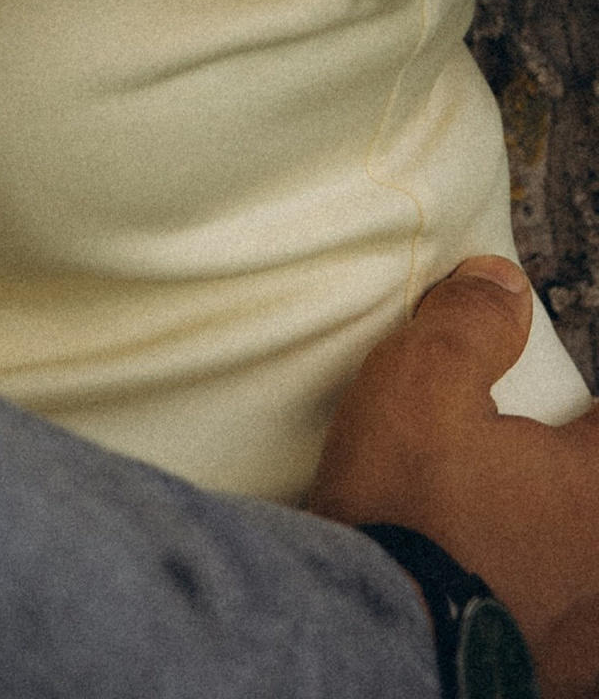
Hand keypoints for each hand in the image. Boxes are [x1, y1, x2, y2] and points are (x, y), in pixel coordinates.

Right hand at [312, 255, 598, 693]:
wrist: (370, 630)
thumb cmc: (409, 507)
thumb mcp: (425, 377)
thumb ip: (473, 323)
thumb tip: (503, 285)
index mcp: (595, 485)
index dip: (587, 403)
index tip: (573, 398)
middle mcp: (598, 559)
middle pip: (595, 493)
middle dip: (572, 467)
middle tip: (535, 444)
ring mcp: (577, 625)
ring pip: (585, 564)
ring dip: (561, 539)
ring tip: (514, 516)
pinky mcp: (543, 669)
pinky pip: (562, 628)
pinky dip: (541, 599)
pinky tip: (502, 584)